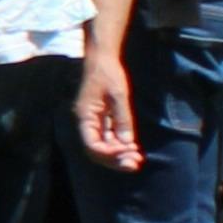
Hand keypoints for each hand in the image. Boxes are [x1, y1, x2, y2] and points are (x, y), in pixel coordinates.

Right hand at [77, 48, 142, 169]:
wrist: (102, 58)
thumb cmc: (108, 73)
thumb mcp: (118, 95)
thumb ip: (122, 119)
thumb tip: (128, 143)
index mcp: (85, 117)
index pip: (92, 145)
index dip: (109, 153)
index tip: (127, 150)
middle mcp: (87, 123)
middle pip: (97, 151)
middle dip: (115, 159)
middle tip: (135, 164)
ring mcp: (94, 122)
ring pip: (104, 146)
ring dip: (119, 155)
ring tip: (137, 159)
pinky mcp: (101, 119)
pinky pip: (109, 138)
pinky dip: (120, 145)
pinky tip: (134, 148)